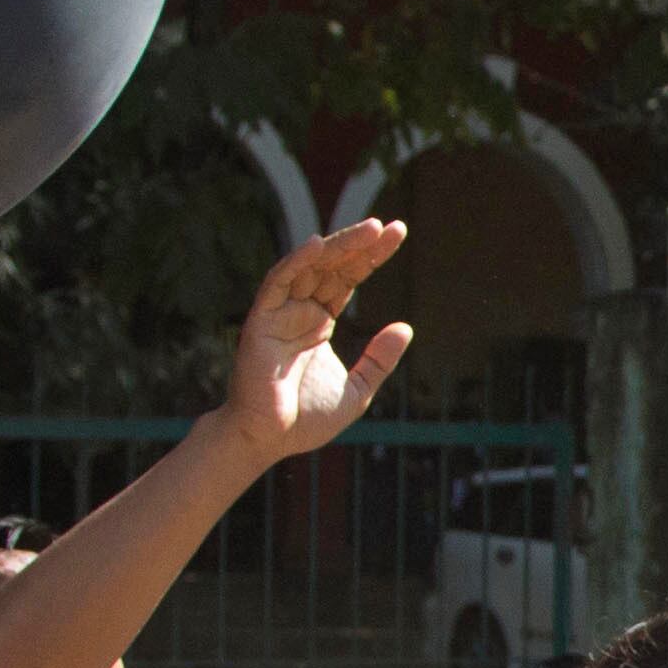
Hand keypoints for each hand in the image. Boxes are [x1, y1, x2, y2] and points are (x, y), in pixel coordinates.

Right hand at [214, 221, 414, 465]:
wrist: (269, 440)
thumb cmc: (306, 419)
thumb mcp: (358, 389)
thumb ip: (379, 359)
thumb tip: (406, 327)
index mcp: (320, 321)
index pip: (348, 278)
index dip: (371, 257)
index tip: (398, 233)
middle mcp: (300, 311)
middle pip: (332, 267)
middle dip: (360, 245)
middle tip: (390, 227)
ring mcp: (280, 313)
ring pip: (308, 267)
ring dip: (337, 246)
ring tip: (371, 230)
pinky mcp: (261, 320)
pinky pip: (276, 283)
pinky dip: (294, 262)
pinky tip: (316, 245)